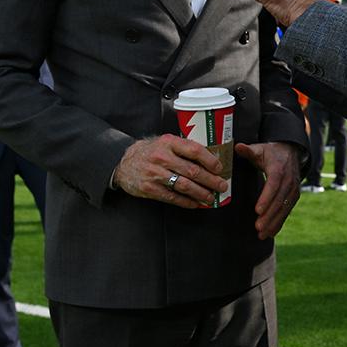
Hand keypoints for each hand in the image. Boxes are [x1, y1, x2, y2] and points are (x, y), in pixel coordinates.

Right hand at [113, 134, 227, 208]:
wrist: (124, 163)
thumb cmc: (151, 152)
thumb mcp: (165, 142)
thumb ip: (184, 148)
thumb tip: (210, 159)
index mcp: (169, 142)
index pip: (194, 150)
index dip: (210, 160)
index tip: (219, 168)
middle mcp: (162, 157)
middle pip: (192, 171)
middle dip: (210, 180)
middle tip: (221, 185)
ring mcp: (155, 174)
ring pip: (184, 186)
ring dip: (201, 193)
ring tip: (210, 197)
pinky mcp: (150, 188)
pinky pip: (173, 197)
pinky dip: (186, 202)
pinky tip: (195, 203)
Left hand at [235, 141, 300, 239]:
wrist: (291, 152)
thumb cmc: (271, 152)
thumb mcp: (260, 149)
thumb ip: (248, 150)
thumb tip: (237, 146)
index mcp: (279, 168)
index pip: (274, 184)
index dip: (266, 198)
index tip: (257, 210)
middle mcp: (289, 180)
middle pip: (279, 200)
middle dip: (269, 215)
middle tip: (258, 227)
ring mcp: (293, 189)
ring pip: (284, 208)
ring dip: (273, 222)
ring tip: (262, 234)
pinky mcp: (294, 197)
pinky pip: (287, 211)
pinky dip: (279, 223)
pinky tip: (270, 233)